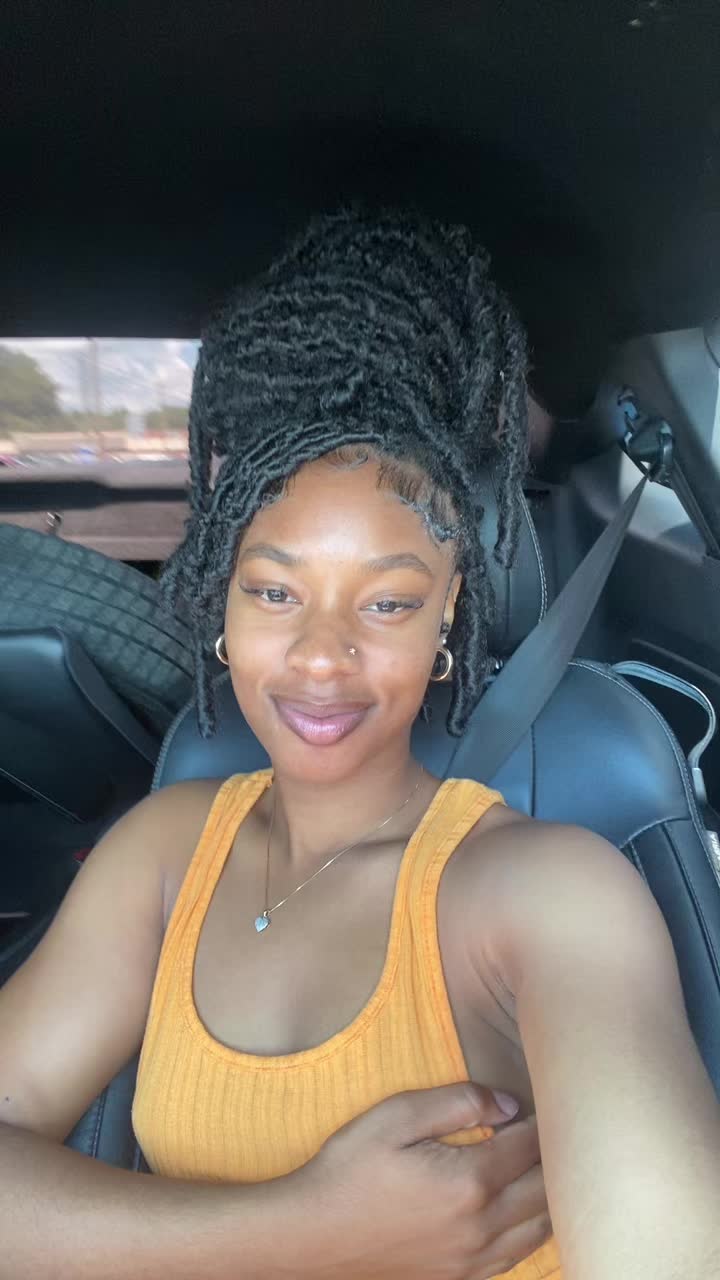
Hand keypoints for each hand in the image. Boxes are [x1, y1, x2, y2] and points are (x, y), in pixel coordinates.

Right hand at [290, 1083, 550, 1278]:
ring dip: (549, 1194)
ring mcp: (474, 1259)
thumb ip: (457, 1103)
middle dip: (554, 1155)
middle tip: (548, 1127)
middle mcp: (481, 1227)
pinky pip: (517, 1256)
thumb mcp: (396, 1117)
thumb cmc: (349, 1168)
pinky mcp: (462, 1278)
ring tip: (541, 1163)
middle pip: (547, 1190)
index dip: (541, 1118)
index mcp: (470, 1182)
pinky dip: (532, 1228)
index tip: (541, 1099)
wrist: (311, 1234)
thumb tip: (508, 1104)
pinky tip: (521, 1207)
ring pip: (540, 1228)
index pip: (530, 1146)